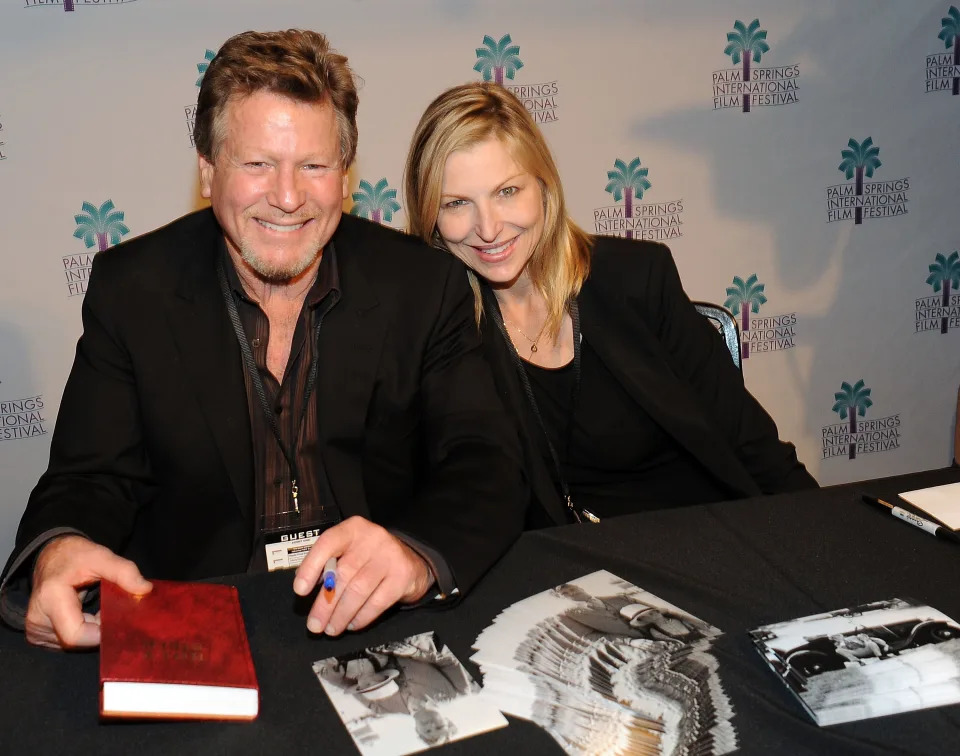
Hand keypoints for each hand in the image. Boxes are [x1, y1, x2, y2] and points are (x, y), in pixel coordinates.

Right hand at [25, 535, 151, 649]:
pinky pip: (65, 643)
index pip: (76, 635)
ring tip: (98, 609)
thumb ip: (124, 572)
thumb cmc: (75, 556)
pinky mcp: (37, 635)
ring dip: (91, 631)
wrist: (51, 555)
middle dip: (99, 630)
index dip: (100, 632)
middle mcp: (37, 619)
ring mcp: (35, 630)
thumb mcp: (101, 556)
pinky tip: (87, 615)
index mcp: (51, 598)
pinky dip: (82, 631)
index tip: (117, 616)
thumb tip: (145, 590)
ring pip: (72, 645)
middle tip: (111, 609)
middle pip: (76, 642)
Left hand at [293, 516, 434, 635]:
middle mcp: (372, 538)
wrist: (410, 560)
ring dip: (341, 615)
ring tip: (331, 629)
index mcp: (353, 529)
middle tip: (314, 625)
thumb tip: (304, 585)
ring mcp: (390, 556)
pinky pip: (377, 602)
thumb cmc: (369, 558)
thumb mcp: (349, 550)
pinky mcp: (402, 576)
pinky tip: (352, 624)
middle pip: (343, 574)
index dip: (311, 566)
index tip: (300, 590)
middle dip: (325, 604)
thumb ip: (328, 562)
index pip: (328, 543)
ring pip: (359, 590)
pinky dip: (362, 617)